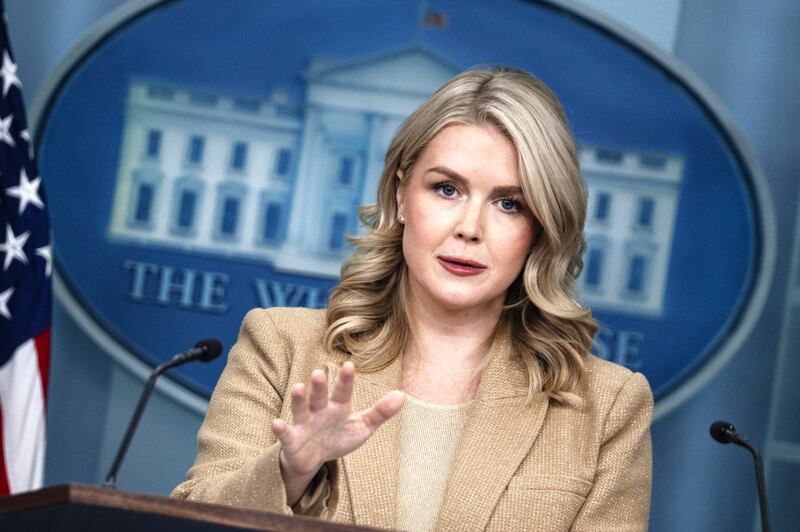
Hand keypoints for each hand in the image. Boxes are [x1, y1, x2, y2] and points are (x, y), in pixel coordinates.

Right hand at [272, 361, 403, 504]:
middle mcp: (319, 411)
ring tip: (299, 387)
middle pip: (319, 396)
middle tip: (319, 372)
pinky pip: (285, 433)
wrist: (313, 458)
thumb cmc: (338, 437)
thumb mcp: (362, 427)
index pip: (343, 392)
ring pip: (300, 409)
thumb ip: (380, 412)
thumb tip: (402, 395)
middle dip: (319, 386)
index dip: (346, 380)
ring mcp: (303, 423)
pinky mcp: (291, 439)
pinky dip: (280, 428)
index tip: (349, 365)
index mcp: (337, 407)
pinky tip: (277, 423)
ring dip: (298, 399)